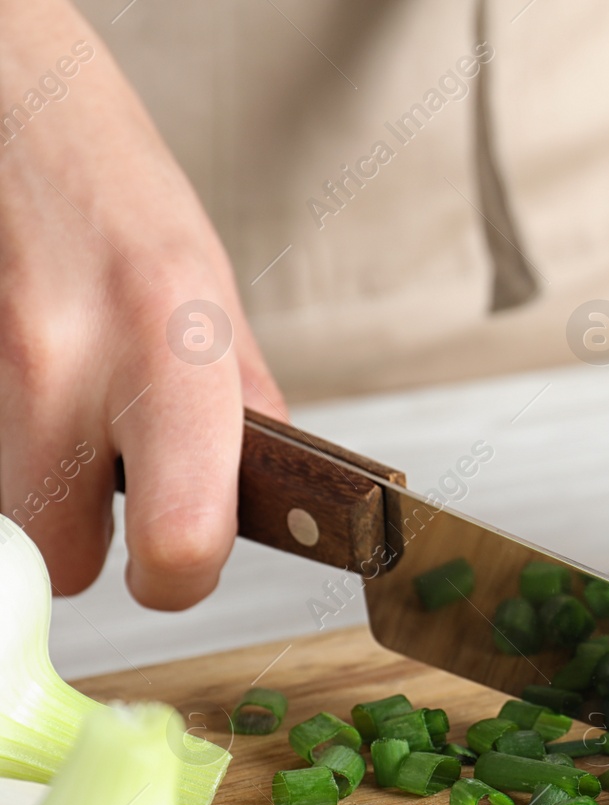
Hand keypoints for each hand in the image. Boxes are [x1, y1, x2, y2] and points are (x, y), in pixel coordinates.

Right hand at [0, 0, 283, 608]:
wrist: (2, 102)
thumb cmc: (107, 184)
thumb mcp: (209, 290)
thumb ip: (235, 402)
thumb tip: (262, 498)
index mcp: (170, 346)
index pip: (184, 543)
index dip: (181, 578)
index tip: (177, 566)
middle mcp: (65, 363)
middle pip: (65, 561)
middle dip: (88, 540)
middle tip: (106, 482)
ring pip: (9, 518)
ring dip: (36, 489)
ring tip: (61, 405)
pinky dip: (3, 440)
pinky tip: (23, 377)